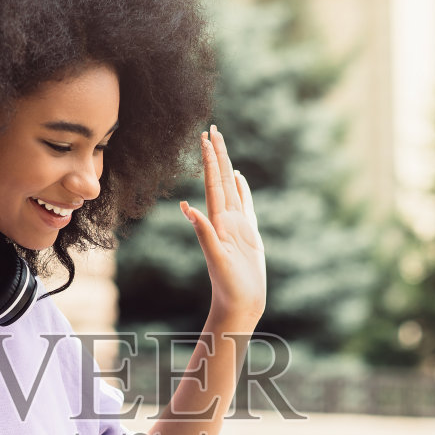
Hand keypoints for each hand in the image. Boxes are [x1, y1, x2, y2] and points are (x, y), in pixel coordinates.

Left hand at [180, 125, 265, 329]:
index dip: (210, 160)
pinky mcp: (248, 234)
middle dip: (217, 154)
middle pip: (221, 179)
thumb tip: (186, 207)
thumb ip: (203, 233)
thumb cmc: (228, 286)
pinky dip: (242, 189)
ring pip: (232, 188)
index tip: (205, 137)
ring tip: (222, 146)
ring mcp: (237, 225)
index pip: (214, 184)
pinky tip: (239, 178)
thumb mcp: (216, 258)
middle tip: (212, 129)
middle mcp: (226, 219)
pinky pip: (246, 204)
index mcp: (218, 221)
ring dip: (227, 166)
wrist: (239, 305)